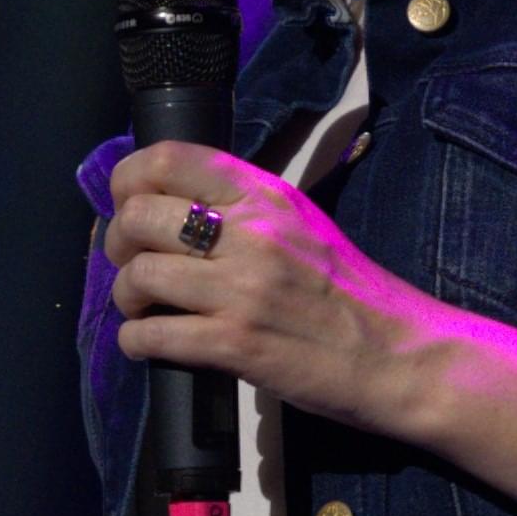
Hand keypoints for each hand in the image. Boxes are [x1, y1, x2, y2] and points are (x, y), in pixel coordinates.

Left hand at [105, 140, 444, 434]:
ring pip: (139, 275)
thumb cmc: (350, 295)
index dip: (127, 181)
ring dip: (126, 297)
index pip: (169, 158)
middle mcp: (252, 233)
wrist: (399, 357)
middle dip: (117, 244)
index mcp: (266, 195)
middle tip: (130, 265)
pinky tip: (147, 344)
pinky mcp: (237, 345)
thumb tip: (175, 203)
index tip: (126, 205)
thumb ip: (245, 207)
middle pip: (139, 217)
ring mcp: (244, 290)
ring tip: (142, 309)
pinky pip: (153, 334)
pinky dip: (135, 342)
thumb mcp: (303, 224)